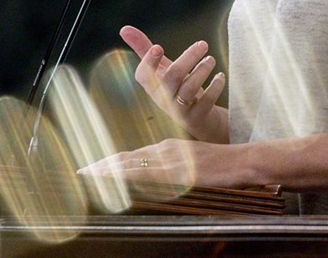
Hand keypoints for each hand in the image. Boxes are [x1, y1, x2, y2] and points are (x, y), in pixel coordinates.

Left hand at [78, 138, 247, 189]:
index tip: (94, 166)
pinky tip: (117, 178)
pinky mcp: (179, 170)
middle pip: (127, 157)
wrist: (245, 161)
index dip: (112, 162)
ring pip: (132, 163)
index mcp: (169, 148)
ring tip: (89, 173)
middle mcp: (165, 149)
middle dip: (103, 164)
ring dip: (109, 169)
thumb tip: (161, 179)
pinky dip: (128, 175)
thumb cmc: (225, 165)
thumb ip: (177, 170)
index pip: (133, 155)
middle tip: (82, 170)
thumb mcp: (195, 165)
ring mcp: (171, 158)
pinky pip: (148, 173)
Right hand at [119, 25, 227, 142]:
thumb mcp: (161, 69)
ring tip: (211, 59)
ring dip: (202, 71)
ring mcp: (180, 110)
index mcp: (153, 86)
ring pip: (189, 89)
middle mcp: (164, 99)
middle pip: (172, 77)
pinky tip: (220, 76)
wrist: (200, 121)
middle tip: (203, 44)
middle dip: (188, 58)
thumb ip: (144, 49)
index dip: (148, 62)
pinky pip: (206, 102)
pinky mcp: (197, 118)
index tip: (158, 47)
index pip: (143, 76)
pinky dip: (215, 87)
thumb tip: (123, 29)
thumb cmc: (177, 89)